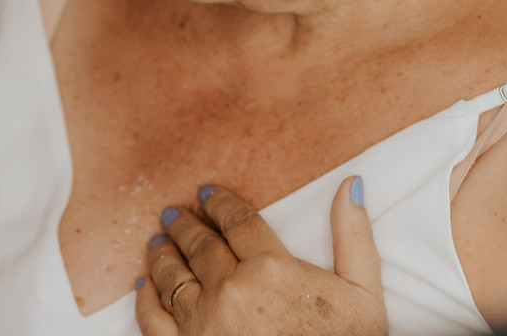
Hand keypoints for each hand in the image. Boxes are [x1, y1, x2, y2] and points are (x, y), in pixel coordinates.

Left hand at [135, 179, 386, 335]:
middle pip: (200, 244)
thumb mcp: (363, 296)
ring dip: (162, 254)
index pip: (236, 222)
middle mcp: (231, 290)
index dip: (219, 203)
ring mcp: (203, 322)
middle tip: (174, 214)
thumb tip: (351, 184)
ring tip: (157, 241)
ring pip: (171, 275)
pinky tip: (143, 285)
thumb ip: (353, 238)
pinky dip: (145, 298)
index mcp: (271, 269)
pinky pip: (153, 318)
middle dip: (185, 225)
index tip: (206, 194)